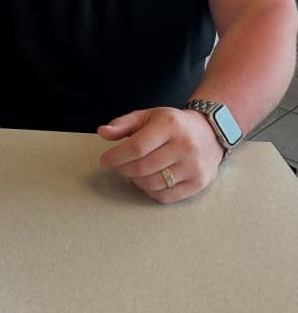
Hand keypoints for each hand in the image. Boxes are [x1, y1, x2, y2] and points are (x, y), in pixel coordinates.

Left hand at [98, 106, 224, 202]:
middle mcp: (185, 146)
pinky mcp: (199, 182)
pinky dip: (150, 191)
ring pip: (152, 183)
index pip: (136, 147)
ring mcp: (194, 166)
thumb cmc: (172, 125)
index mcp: (170, 125)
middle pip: (142, 167)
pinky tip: (148, 181)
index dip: (116, 156)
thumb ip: (124, 124)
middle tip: (118, 166)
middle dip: (123, 169)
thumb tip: (102, 132)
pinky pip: (166, 196)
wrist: (210, 132)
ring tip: (133, 171)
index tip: (104, 161)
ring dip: (135, 180)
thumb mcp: (148, 116)